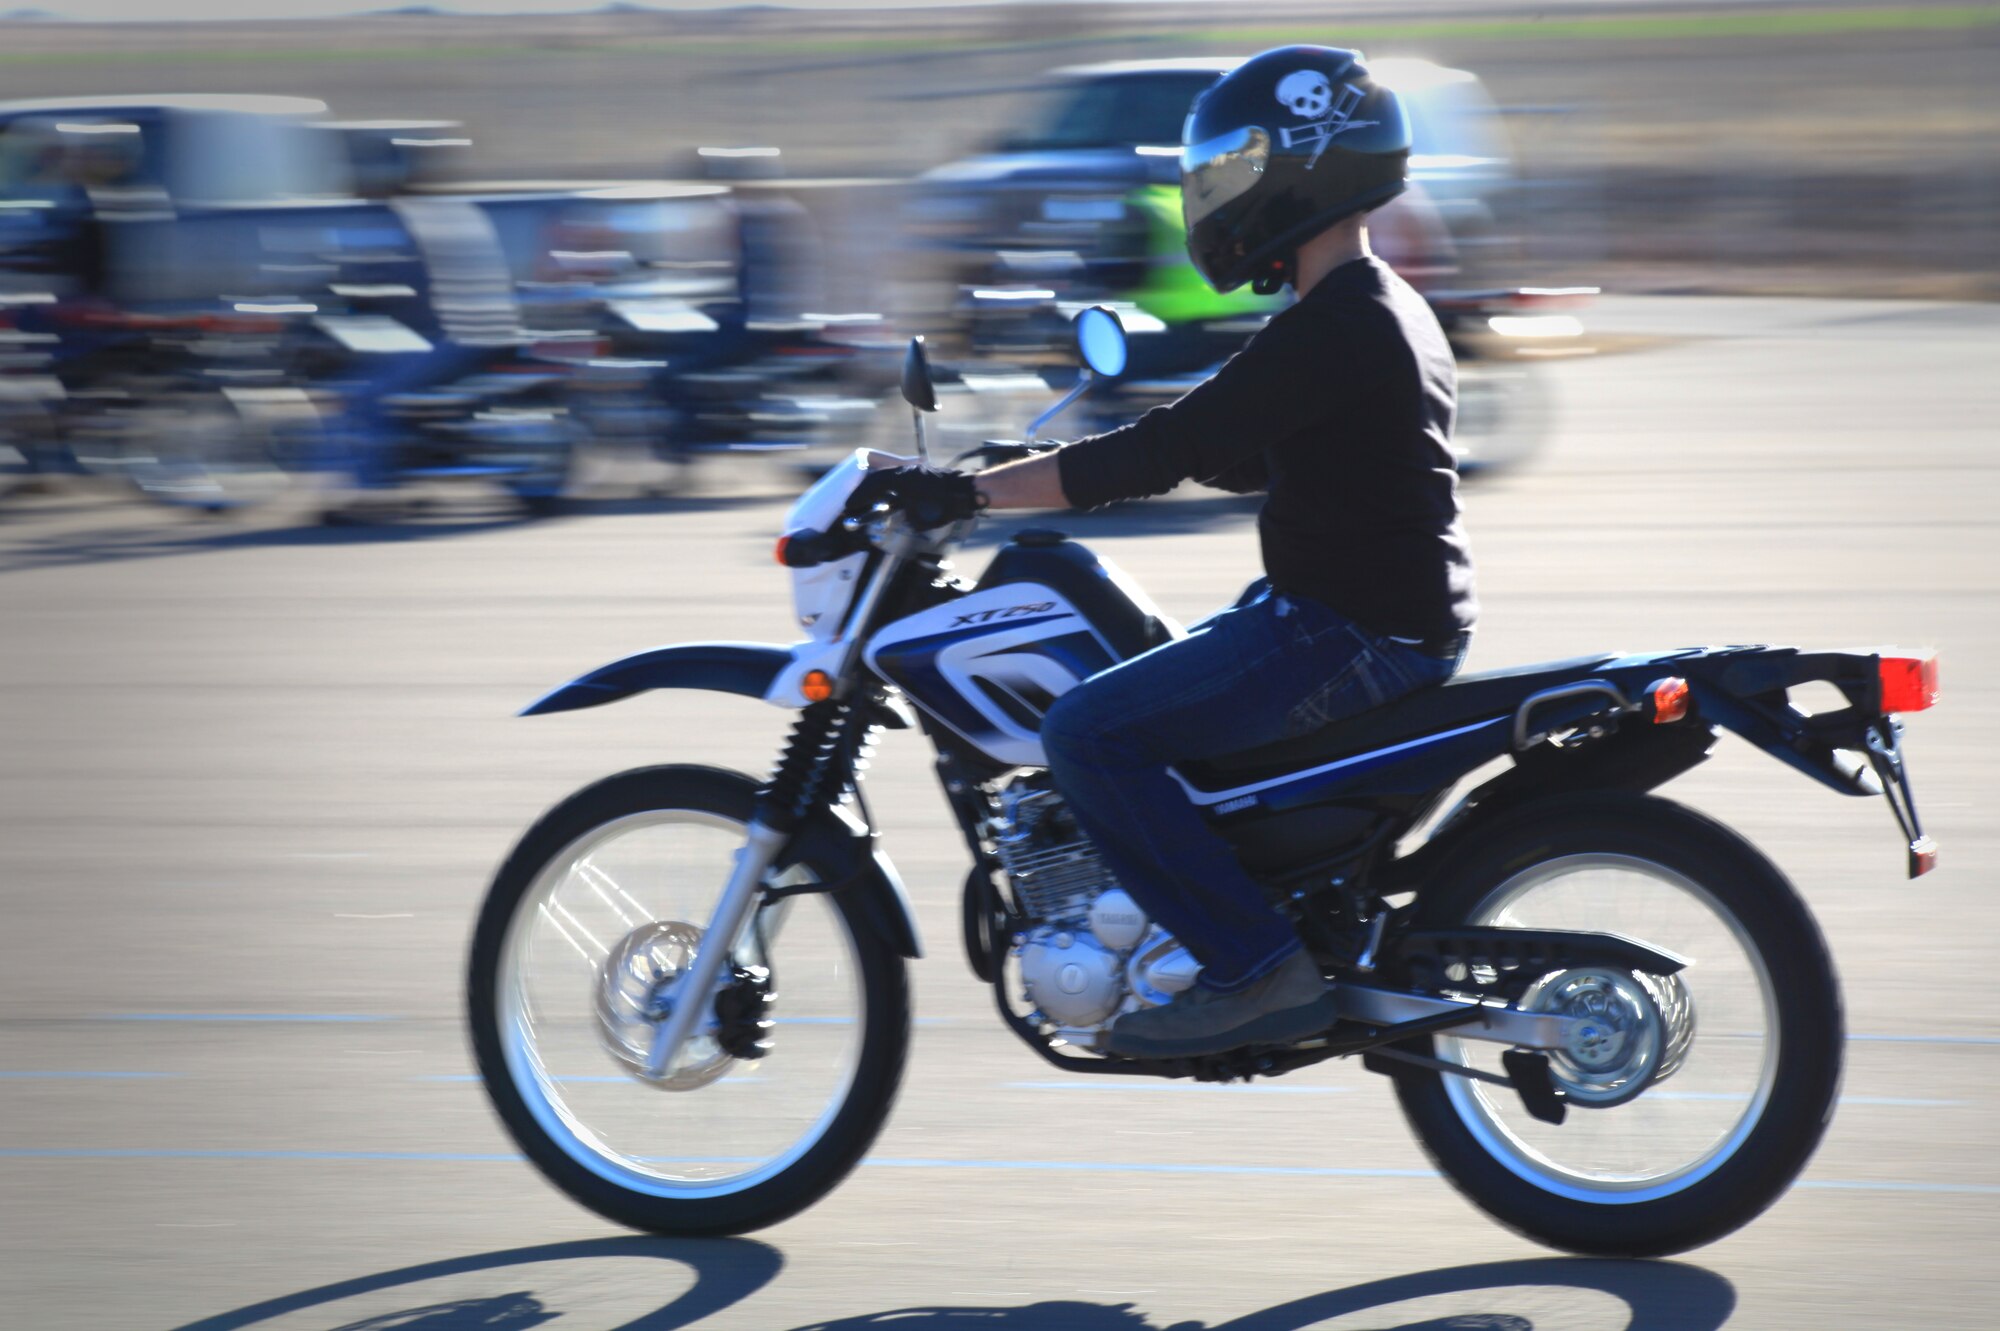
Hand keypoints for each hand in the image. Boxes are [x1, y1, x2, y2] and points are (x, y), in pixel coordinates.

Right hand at [844, 465, 985, 528]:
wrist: (968, 492)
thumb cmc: (944, 505)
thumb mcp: (918, 520)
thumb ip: (904, 519)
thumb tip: (900, 521)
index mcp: (898, 479)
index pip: (871, 486)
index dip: (858, 497)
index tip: (849, 506)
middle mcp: (904, 471)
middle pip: (877, 478)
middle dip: (865, 491)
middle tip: (855, 502)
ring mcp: (915, 470)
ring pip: (890, 476)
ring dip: (879, 488)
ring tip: (870, 499)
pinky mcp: (924, 473)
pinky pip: (902, 478)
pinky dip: (892, 487)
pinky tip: (892, 497)